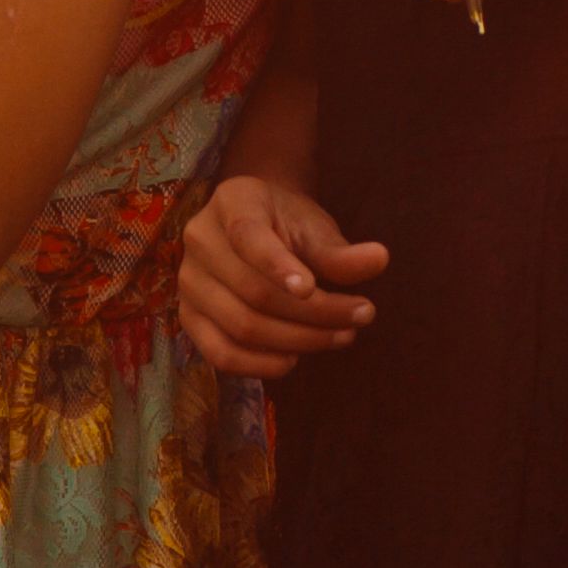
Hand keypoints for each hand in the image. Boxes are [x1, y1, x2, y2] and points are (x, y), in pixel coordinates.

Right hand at [179, 172, 390, 376]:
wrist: (256, 226)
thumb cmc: (288, 224)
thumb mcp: (316, 227)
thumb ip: (341, 251)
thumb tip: (379, 260)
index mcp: (232, 202)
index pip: (249, 237)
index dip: (278, 266)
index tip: (313, 288)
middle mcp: (199, 240)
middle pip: (255, 292)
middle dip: (315, 313)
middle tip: (362, 316)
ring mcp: (187, 281)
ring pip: (242, 326)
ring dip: (298, 340)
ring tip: (341, 336)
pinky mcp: (189, 317)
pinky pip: (220, 353)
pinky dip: (260, 365)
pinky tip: (295, 359)